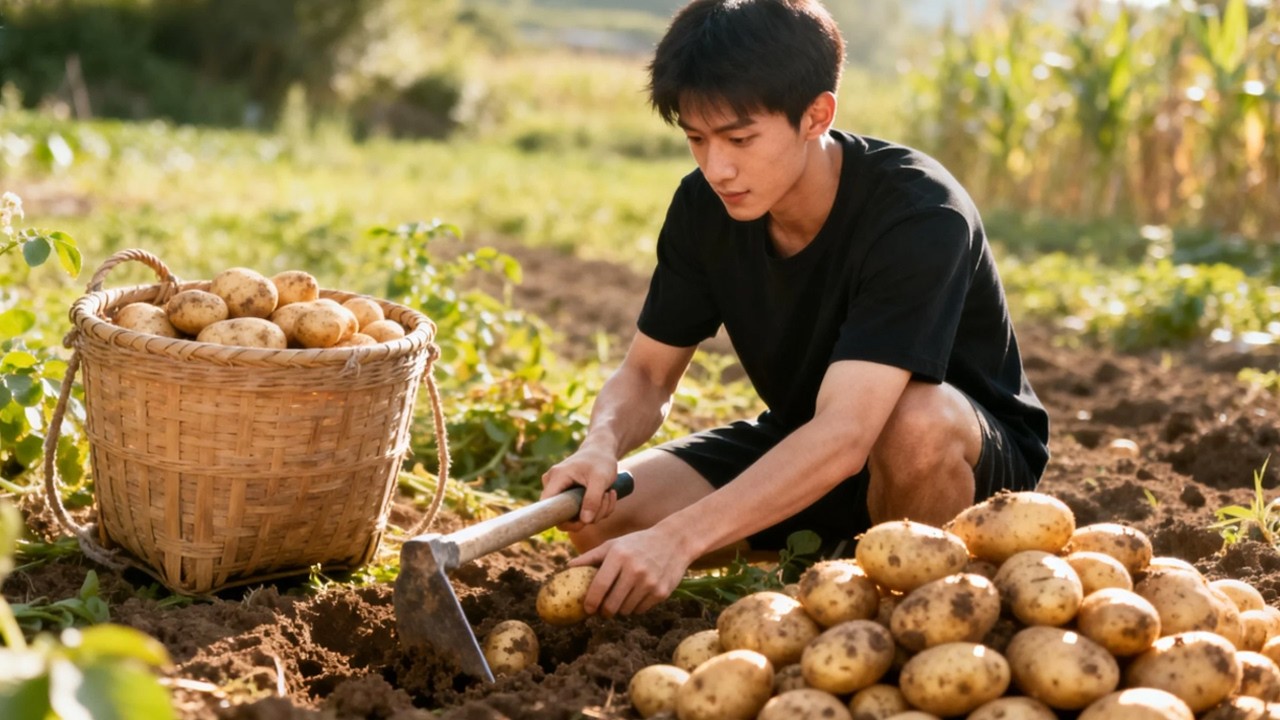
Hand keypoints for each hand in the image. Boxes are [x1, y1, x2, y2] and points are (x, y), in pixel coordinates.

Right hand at [540, 451, 621, 530]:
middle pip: (563, 516)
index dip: (562, 520)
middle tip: (606, 500)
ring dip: (597, 511)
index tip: (584, 521)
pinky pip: (579, 512)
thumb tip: (585, 521)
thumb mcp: (600, 479)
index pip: (547, 507)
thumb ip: (593, 499)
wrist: (603, 450)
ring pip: (574, 516)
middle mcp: (553, 485)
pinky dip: (596, 509)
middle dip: (588, 515)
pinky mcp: (567, 496)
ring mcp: (560, 491)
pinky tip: (607, 495)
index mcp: (556, 478)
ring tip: (609, 494)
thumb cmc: (601, 460)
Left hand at [570, 527, 690, 616]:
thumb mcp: (614, 545)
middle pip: (612, 605)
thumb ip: (590, 557)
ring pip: (626, 610)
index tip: (587, 609)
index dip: (590, 602)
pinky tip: (637, 594)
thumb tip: (566, 568)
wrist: (674, 541)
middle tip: (603, 609)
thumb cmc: (638, 543)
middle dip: (604, 611)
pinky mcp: (662, 592)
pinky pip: (640, 610)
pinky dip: (635, 607)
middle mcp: (635, 569)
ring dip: (620, 609)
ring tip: (621, 598)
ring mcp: (650, 582)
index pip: (599, 586)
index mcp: (619, 555)